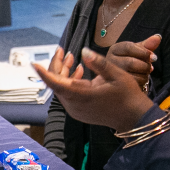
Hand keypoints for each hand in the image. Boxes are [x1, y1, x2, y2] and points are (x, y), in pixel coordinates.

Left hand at [34, 46, 154, 132]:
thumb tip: (83, 51)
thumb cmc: (128, 96)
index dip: (45, 73)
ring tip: (70, 56)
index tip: (35, 63)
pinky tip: (78, 69)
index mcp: (82, 96)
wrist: (134, 119)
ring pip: (62, 88)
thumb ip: (98, 63)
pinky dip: (70, 80)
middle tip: (62, 49)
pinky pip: (69, 94)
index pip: (56, 84)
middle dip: (58, 65)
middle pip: (57, 84)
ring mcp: (76, 110)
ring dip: (64, 72)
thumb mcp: (117, 75)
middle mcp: (75, 105)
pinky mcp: (79, 111)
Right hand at [101, 34, 161, 92]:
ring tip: (145, 72)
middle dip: (144, 65)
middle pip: (130, 62)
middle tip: (150, 67)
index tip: (154, 57)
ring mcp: (112, 74)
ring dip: (144, 74)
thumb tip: (158, 37)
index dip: (144, 52)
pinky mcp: (117, 84)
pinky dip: (142, 81)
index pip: (129, 47)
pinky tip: (142, 78)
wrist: (126, 76)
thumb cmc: (134, 60)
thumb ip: (148, 45)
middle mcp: (109, 61)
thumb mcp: (140, 51)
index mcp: (115, 49)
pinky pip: (133, 84)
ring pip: (132, 75)